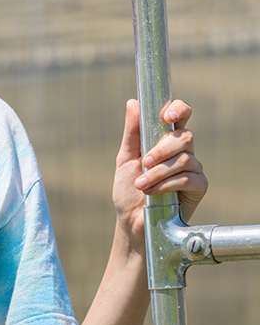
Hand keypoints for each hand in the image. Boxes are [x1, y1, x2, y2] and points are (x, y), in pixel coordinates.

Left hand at [113, 99, 207, 239]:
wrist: (132, 221)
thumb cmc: (128, 190)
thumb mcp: (125, 159)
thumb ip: (132, 132)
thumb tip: (133, 102)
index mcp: (165, 140)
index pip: (180, 115)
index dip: (179, 109)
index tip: (167, 115)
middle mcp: (182, 152)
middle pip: (184, 136)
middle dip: (161, 148)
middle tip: (144, 162)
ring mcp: (193, 169)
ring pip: (184, 158)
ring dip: (158, 172)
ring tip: (141, 184)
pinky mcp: (199, 188)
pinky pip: (189, 178)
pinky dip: (166, 184)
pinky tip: (152, 193)